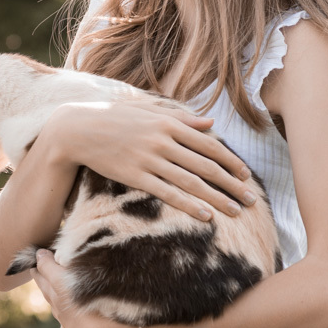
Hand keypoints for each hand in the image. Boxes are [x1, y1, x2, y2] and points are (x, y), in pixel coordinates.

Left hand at [33, 249, 134, 327]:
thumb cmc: (139, 306)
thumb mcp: (114, 281)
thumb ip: (89, 273)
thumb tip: (69, 261)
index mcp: (77, 300)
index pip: (55, 277)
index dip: (46, 263)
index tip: (40, 253)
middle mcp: (73, 319)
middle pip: (52, 295)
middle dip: (42, 279)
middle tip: (34, 265)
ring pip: (58, 313)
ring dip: (52, 296)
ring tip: (45, 282)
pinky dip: (64, 315)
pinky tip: (64, 309)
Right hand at [45, 99, 253, 220]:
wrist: (77, 129)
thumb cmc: (114, 118)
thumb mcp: (148, 111)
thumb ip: (181, 117)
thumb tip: (210, 123)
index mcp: (168, 123)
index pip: (209, 144)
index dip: (230, 161)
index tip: (246, 175)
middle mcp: (162, 141)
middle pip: (205, 165)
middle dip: (231, 184)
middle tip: (251, 199)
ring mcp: (149, 159)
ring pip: (191, 182)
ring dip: (217, 198)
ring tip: (236, 211)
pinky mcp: (135, 176)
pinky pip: (167, 192)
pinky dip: (188, 204)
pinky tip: (205, 216)